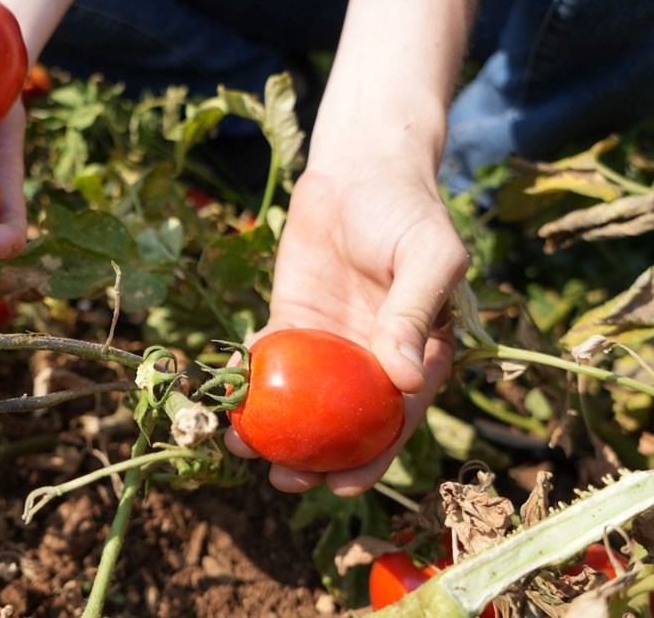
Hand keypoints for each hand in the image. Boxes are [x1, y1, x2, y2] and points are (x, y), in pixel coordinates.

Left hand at [224, 166, 467, 495]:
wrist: (360, 168)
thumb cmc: (405, 209)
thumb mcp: (426, 256)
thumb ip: (413, 313)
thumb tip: (404, 381)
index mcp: (417, 355)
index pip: (396, 419)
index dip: (372, 458)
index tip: (341, 484)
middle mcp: (372, 359)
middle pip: (344, 424)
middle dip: (316, 461)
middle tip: (284, 481)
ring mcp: (330, 344)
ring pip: (302, 402)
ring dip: (275, 430)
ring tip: (243, 448)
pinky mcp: (292, 321)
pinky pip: (269, 360)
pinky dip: (249, 381)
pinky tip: (227, 397)